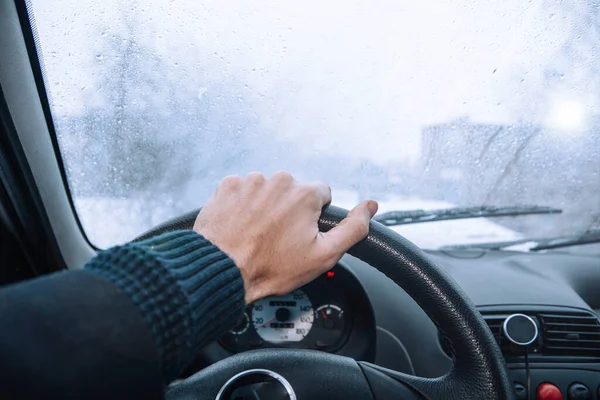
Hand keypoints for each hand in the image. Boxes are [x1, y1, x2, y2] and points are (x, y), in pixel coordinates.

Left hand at [193, 171, 377, 303]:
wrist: (222, 271)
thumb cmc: (271, 268)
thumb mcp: (324, 255)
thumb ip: (353, 228)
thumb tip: (370, 207)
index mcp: (304, 194)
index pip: (321, 194)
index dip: (314, 216)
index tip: (302, 233)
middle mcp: (278, 181)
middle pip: (293, 191)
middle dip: (289, 210)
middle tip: (278, 238)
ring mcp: (250, 182)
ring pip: (267, 190)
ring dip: (265, 207)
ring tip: (257, 233)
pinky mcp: (227, 187)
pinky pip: (242, 190)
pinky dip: (243, 205)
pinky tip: (241, 225)